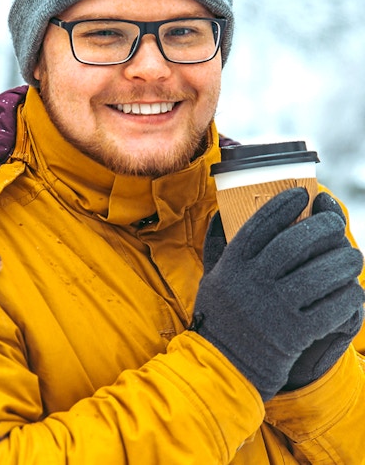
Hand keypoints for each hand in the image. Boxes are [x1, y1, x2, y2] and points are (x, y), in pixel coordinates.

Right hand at [193, 187, 364, 400]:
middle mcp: (252, 282)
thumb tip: (219, 215)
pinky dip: (347, 297)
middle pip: (295, 243)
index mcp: (232, 265)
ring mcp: (273, 308)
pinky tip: (351, 291)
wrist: (223, 368)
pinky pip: (331, 308)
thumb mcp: (210, 279)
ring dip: (343, 262)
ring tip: (352, 257)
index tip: (302, 194)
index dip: (283, 205)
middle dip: (323, 228)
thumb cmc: (219, 319)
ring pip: (320, 274)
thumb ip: (216, 247)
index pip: (260, 224)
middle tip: (336, 223)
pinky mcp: (294, 334)